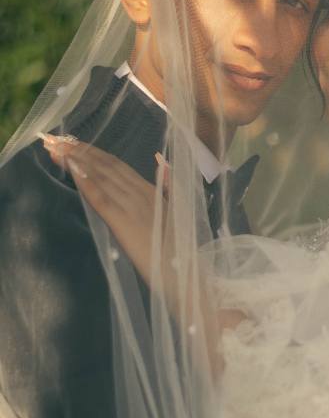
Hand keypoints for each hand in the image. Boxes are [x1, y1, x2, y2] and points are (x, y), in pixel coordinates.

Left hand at [41, 134, 244, 373]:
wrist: (185, 277)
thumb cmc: (180, 253)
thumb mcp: (176, 214)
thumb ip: (168, 187)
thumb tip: (161, 162)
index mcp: (152, 192)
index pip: (117, 165)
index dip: (94, 152)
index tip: (72, 142)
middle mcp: (140, 194)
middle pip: (105, 166)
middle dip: (79, 151)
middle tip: (53, 140)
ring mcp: (132, 207)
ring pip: (100, 176)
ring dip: (76, 160)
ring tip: (55, 148)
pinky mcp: (123, 223)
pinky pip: (100, 198)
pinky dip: (85, 181)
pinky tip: (71, 169)